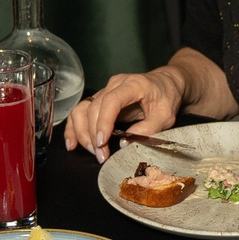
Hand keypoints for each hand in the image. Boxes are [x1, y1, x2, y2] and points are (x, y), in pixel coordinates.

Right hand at [65, 68, 183, 160]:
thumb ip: (149, 128)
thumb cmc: (167, 97)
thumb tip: (125, 143)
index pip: (111, 101)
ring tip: (92, 151)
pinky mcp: (100, 99)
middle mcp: (114, 85)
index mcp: (132, 84)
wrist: (165, 83)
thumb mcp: (166, 115)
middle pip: (93, 108)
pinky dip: (74, 127)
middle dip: (93, 134)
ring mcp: (105, 91)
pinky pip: (81, 111)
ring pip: (82, 109)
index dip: (103, 122)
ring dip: (82, 132)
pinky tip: (72, 143)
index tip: (102, 142)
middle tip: (101, 156)